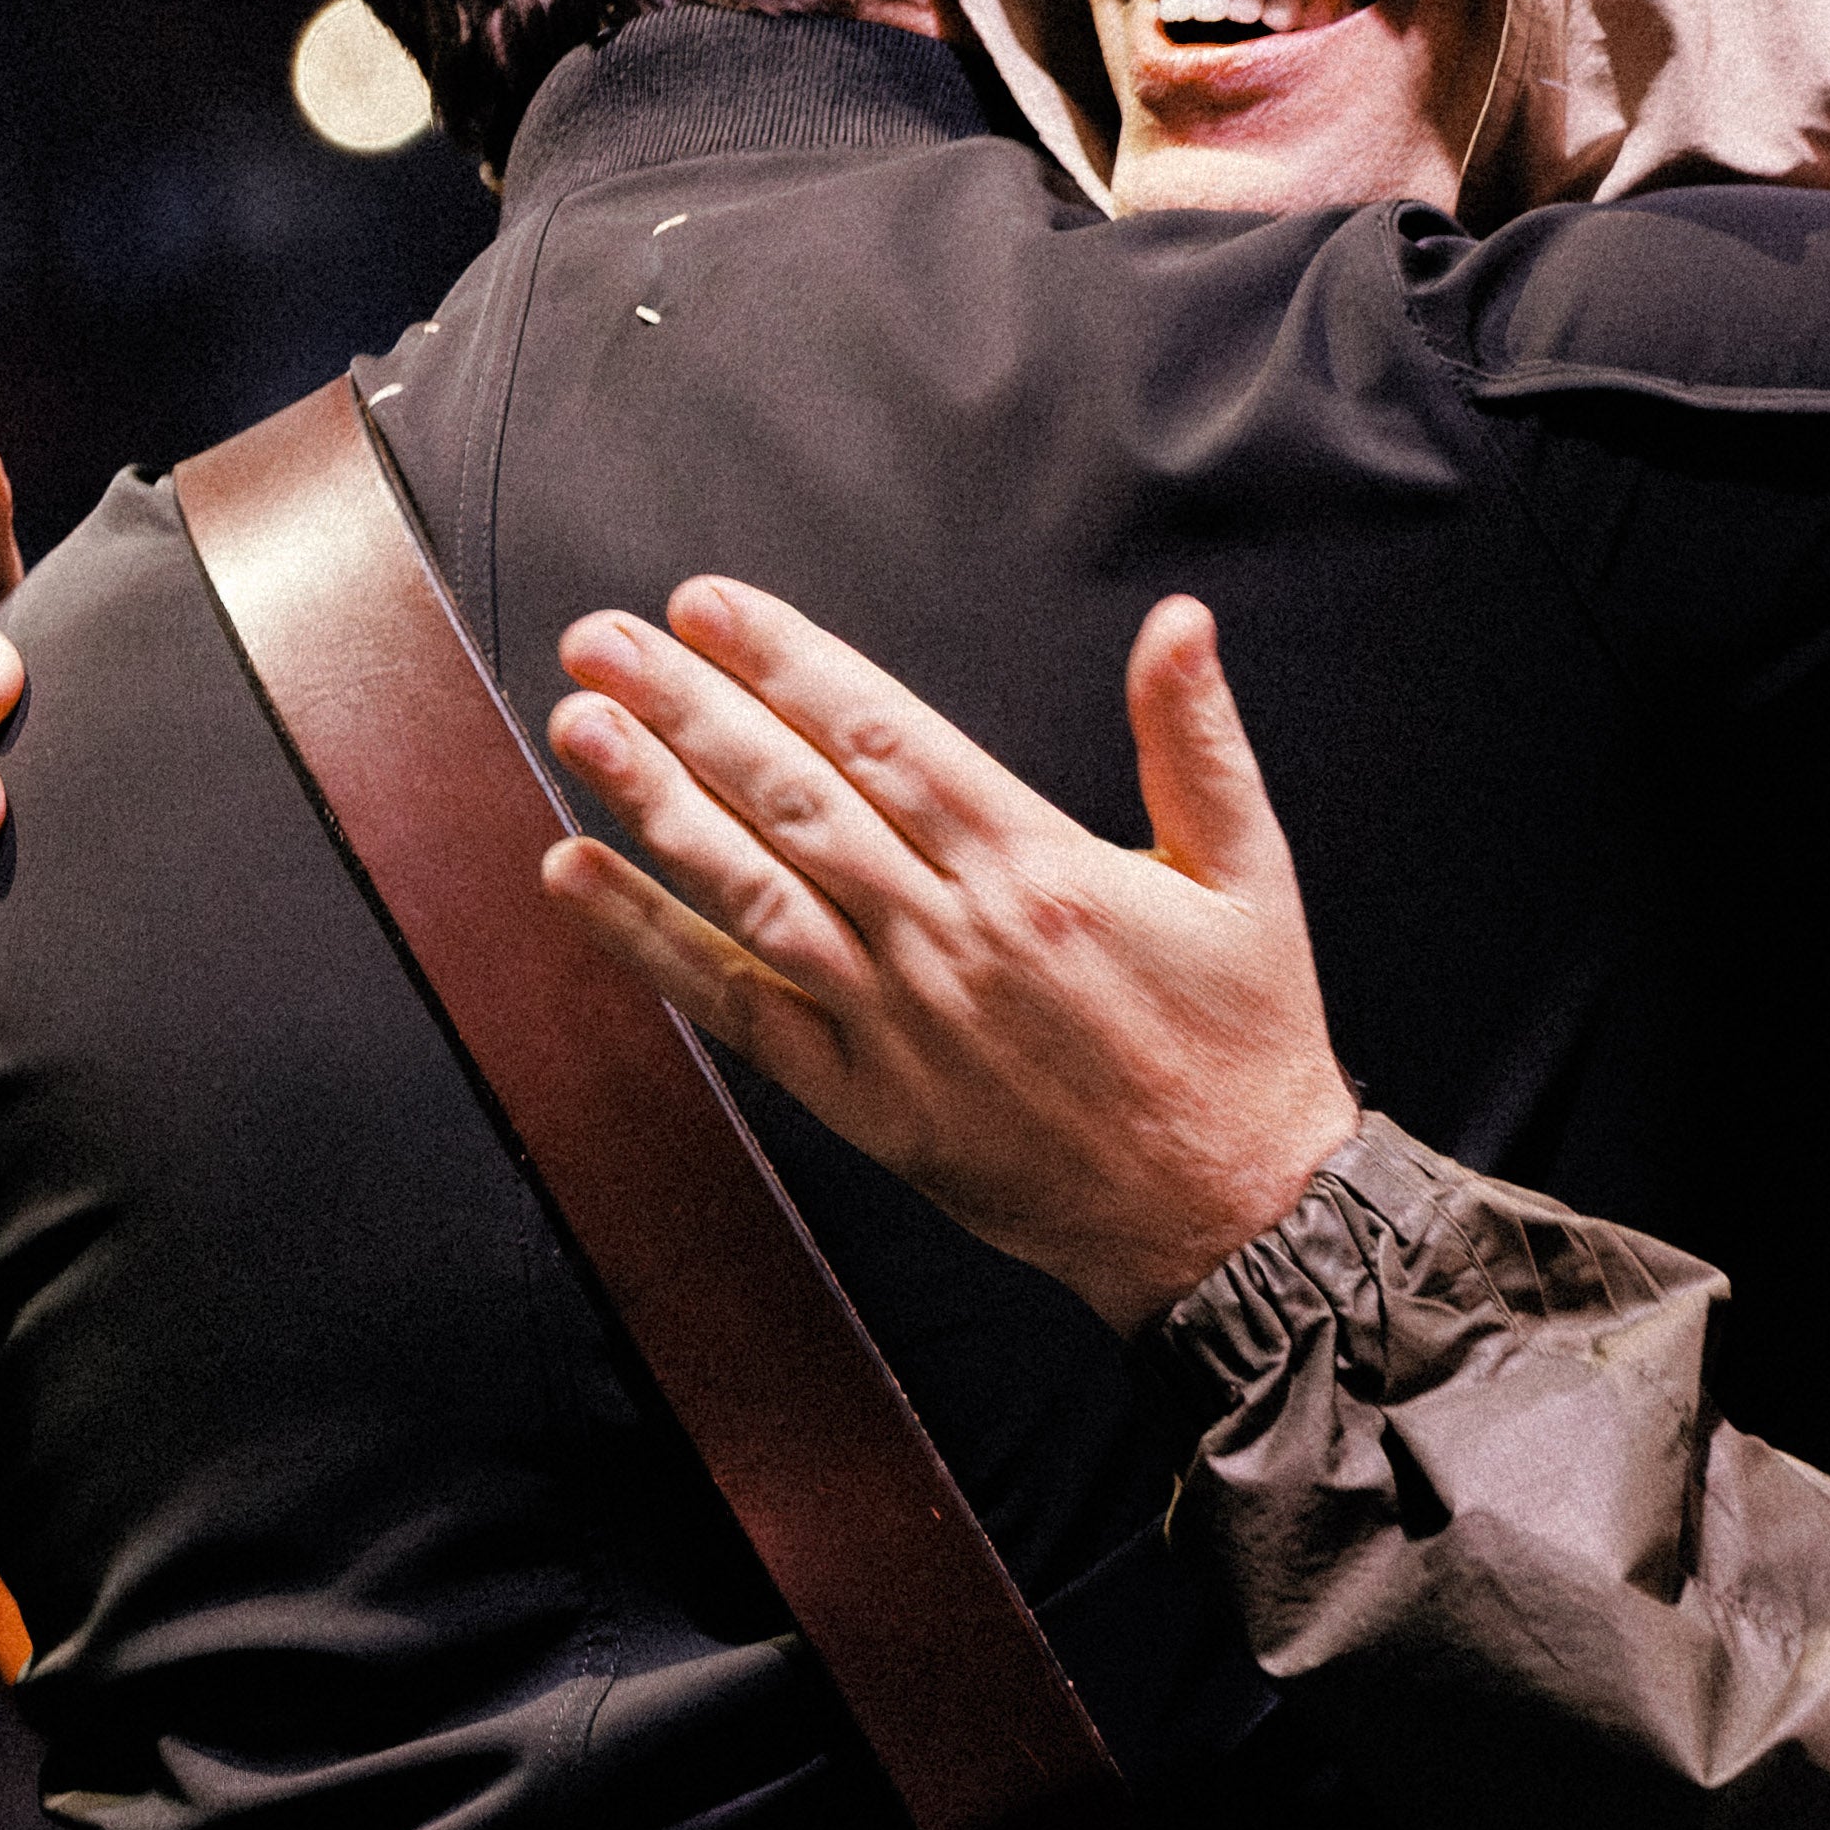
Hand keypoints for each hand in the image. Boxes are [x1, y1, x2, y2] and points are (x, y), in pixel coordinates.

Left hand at [534, 581, 1356, 1326]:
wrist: (1231, 1219)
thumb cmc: (1242, 1048)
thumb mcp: (1250, 875)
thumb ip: (1199, 742)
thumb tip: (1179, 625)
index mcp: (1040, 871)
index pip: (885, 739)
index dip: (786, 665)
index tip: (707, 609)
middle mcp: (954, 938)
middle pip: (795, 799)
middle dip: (688, 711)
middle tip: (603, 641)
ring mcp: (899, 1023)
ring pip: (753, 891)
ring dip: (654, 804)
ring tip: (579, 727)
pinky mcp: (867, 1100)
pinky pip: (741, 1009)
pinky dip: (653, 946)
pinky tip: (582, 881)